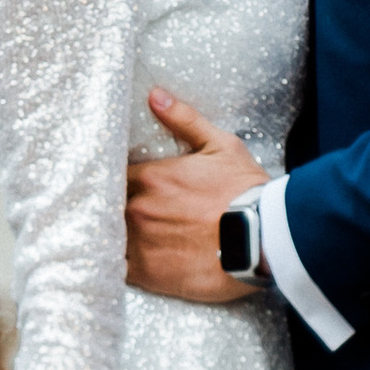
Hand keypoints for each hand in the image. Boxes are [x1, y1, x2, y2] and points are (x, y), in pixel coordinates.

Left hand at [124, 91, 265, 301]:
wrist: (263, 238)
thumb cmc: (244, 192)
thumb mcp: (220, 146)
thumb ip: (184, 120)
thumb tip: (155, 95)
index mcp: (150, 177)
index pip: (111, 176)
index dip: (112, 181)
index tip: (118, 186)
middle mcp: (137, 208)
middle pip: (106, 207)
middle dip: (110, 208)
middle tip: (115, 211)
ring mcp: (139, 243)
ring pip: (107, 237)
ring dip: (111, 236)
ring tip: (116, 238)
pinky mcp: (147, 274)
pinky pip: (117, 268)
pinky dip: (116, 265)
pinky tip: (121, 263)